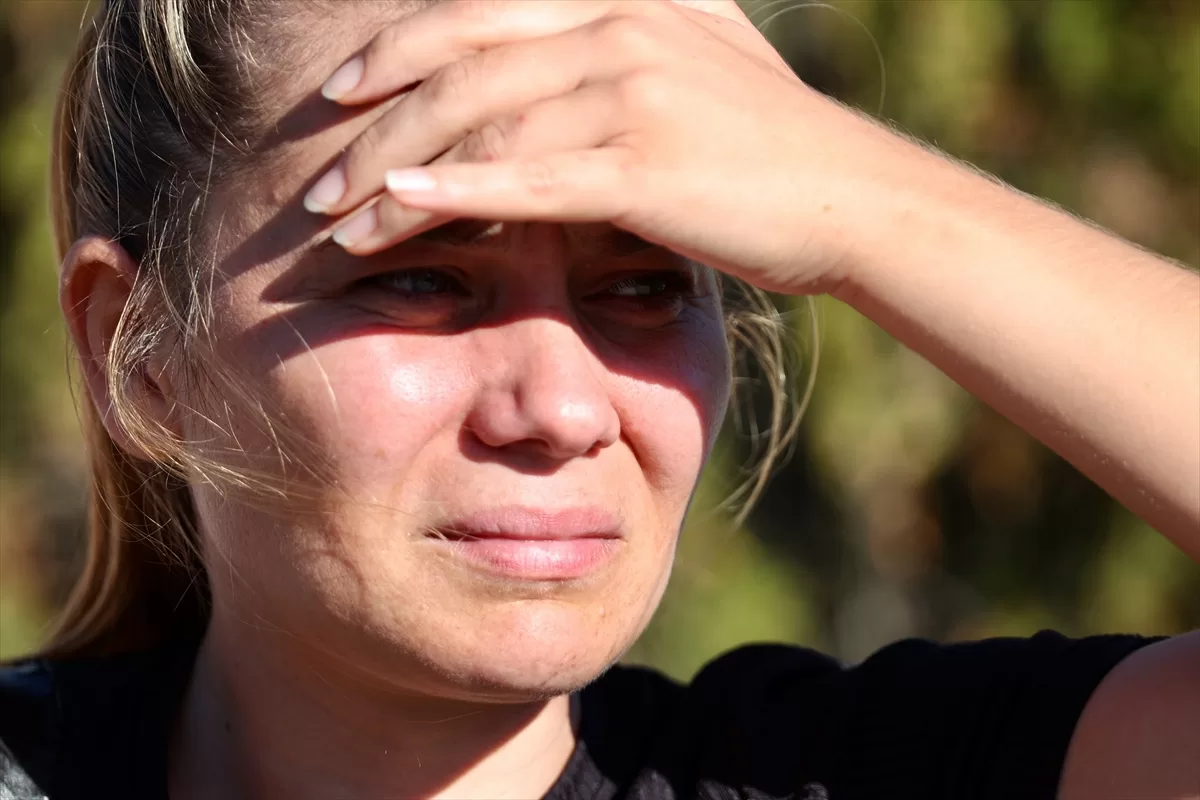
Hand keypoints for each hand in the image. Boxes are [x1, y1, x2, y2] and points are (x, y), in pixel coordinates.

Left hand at [305, 0, 893, 294]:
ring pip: (480, 128)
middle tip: (315, 177)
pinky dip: (453, 193)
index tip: (337, 93)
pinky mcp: (644, 166)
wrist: (852, 196)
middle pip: (459, 68)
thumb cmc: (772, 141)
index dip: (396, 49)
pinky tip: (398, 211)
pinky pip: (528, 178)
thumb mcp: (706, 52)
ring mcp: (632, 93)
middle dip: (373, 124)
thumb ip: (636, 30)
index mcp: (620, 1)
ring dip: (393, 176)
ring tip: (336, 222)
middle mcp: (617, 30)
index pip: (477, 13)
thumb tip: (590, 22)